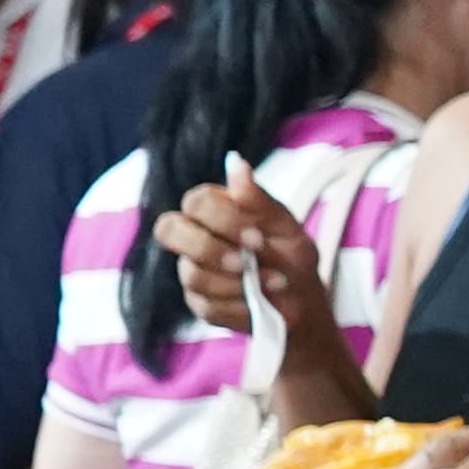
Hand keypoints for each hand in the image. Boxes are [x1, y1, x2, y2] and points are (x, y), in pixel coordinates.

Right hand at [156, 161, 331, 352]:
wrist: (301, 299)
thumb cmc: (292, 254)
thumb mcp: (285, 227)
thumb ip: (258, 200)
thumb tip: (236, 162)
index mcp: (215, 208)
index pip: (196, 202)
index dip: (221, 220)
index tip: (258, 238)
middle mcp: (194, 235)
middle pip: (167, 229)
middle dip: (208, 249)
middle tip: (244, 264)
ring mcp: (191, 268)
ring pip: (191, 273)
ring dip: (237, 283)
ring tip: (275, 283)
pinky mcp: (197, 301)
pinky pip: (206, 305)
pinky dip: (240, 306)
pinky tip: (259, 302)